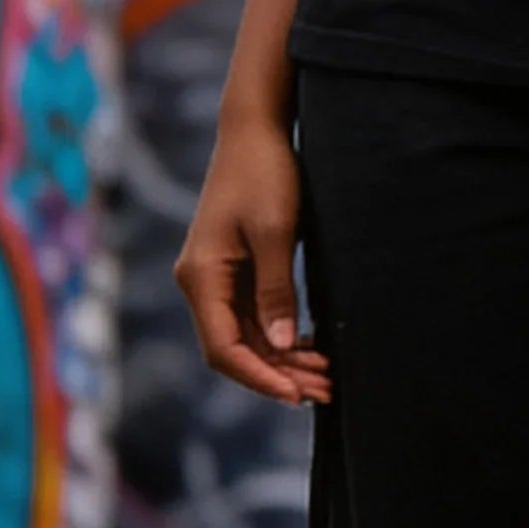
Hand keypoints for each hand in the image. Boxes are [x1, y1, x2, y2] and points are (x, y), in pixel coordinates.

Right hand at [177, 112, 326, 403]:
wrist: (254, 132)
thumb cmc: (265, 175)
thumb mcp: (277, 232)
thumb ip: (276, 290)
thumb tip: (280, 344)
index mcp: (201, 277)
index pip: (224, 348)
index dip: (260, 377)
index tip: (297, 395)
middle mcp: (201, 283)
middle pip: (235, 348)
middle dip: (279, 373)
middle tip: (326, 391)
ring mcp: (216, 278)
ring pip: (247, 336)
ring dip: (284, 358)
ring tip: (327, 376)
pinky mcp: (234, 270)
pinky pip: (253, 315)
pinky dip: (280, 335)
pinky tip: (311, 346)